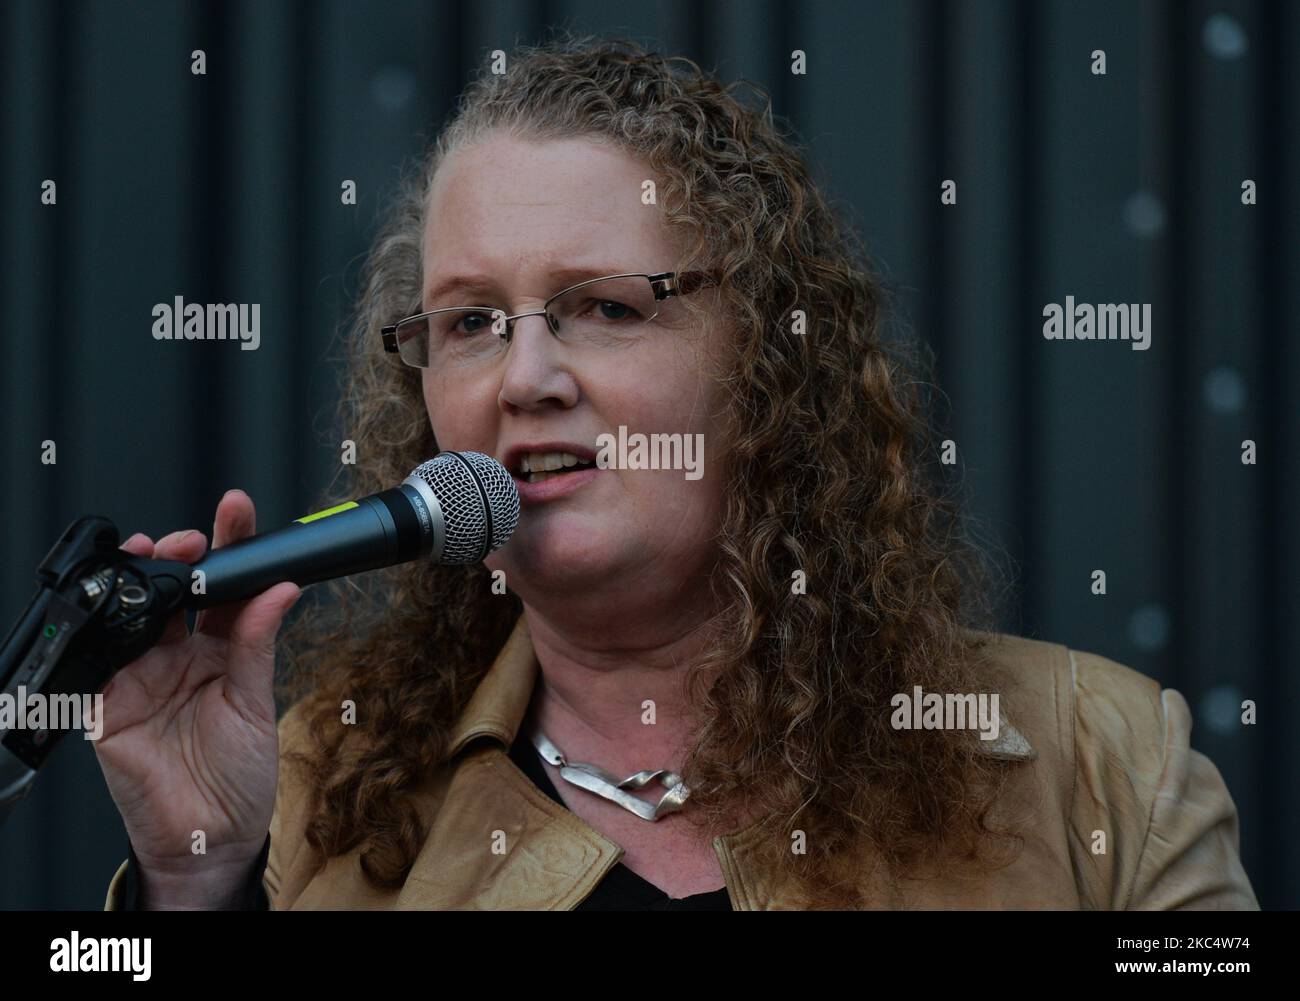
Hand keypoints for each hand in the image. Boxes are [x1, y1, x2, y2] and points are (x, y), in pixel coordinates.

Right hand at [92, 489, 299, 907]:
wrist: (210, 837)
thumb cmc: (239, 776)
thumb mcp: (257, 703)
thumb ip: (259, 644)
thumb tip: (282, 589)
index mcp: (219, 649)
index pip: (223, 586)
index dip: (228, 545)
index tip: (236, 509)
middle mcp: (177, 655)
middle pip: (173, 589)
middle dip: (178, 551)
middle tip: (192, 538)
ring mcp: (139, 675)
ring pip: (132, 612)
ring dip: (141, 578)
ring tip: (160, 555)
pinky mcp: (106, 703)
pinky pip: (98, 659)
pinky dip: (105, 631)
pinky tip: (122, 608)